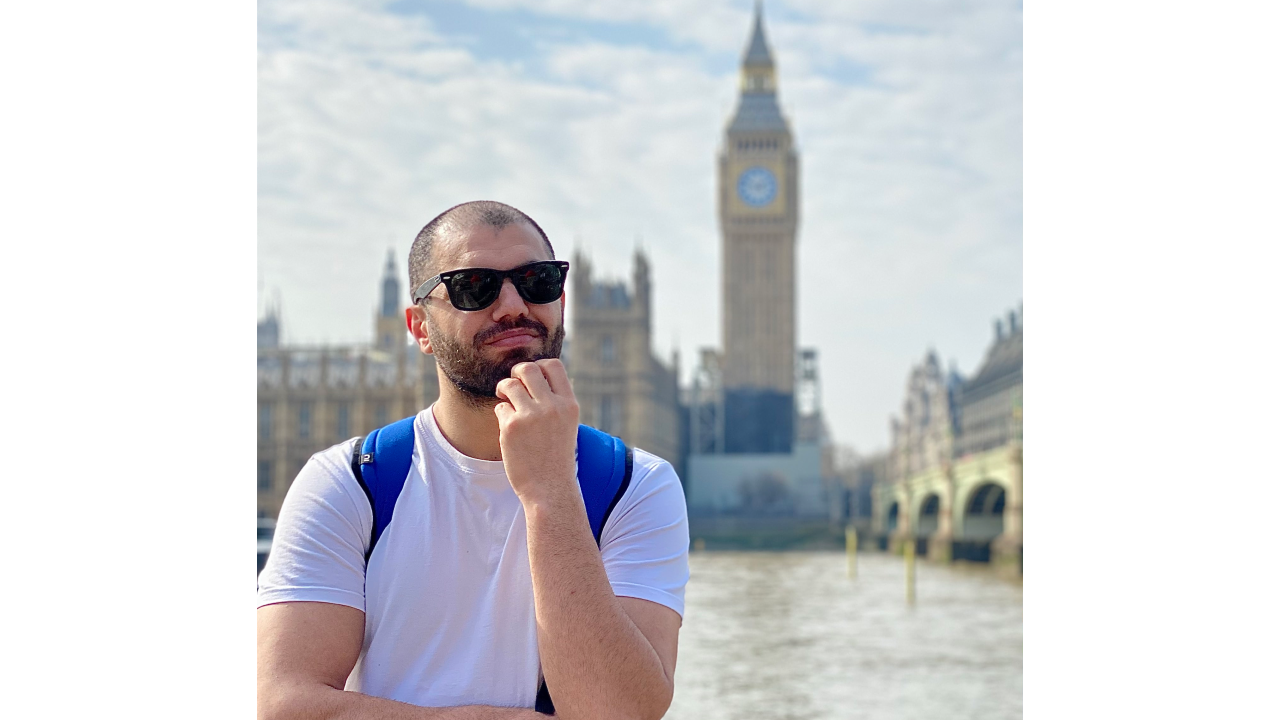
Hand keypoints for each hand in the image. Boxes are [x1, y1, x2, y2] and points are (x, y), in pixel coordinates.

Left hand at [494, 359, 579, 504]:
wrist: (550, 490)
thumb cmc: (556, 459)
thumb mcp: (567, 426)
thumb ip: (556, 403)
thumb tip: (536, 378)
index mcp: (569, 405)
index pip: (553, 365)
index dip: (538, 366)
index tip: (532, 379)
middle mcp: (552, 406)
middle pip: (528, 369)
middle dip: (516, 373)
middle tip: (514, 387)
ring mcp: (531, 416)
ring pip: (510, 384)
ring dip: (504, 390)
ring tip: (506, 402)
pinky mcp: (511, 427)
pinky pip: (500, 407)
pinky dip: (502, 415)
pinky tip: (509, 429)